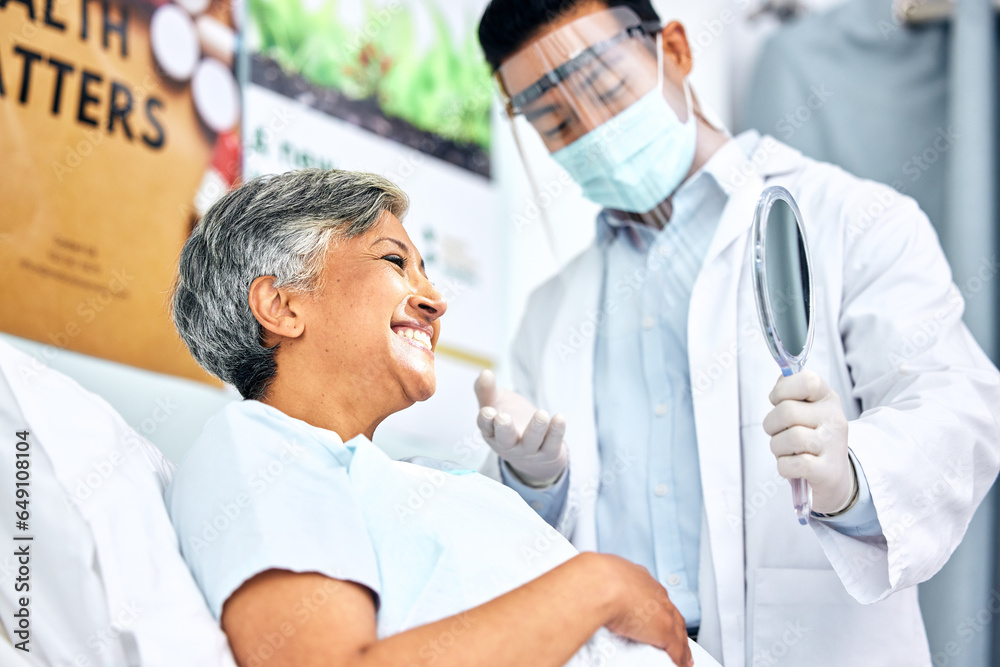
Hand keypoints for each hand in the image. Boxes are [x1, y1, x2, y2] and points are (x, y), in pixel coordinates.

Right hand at [473, 369, 567, 486]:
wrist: (534, 452)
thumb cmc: (511, 421)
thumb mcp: (496, 404)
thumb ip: (487, 390)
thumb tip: (485, 372)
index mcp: (492, 432)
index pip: (486, 427)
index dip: (485, 420)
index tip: (487, 411)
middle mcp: (508, 445)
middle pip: (505, 440)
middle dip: (504, 429)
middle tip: (503, 418)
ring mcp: (528, 451)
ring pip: (531, 442)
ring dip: (536, 429)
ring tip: (541, 414)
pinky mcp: (548, 453)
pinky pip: (552, 444)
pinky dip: (556, 432)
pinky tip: (559, 417)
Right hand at [596, 554, 692, 666]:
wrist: (601, 585)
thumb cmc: (594, 577)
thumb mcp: (594, 576)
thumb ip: (594, 582)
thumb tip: (581, 586)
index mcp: (636, 576)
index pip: (651, 592)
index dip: (654, 604)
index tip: (651, 613)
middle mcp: (652, 591)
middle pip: (669, 610)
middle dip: (672, 623)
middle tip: (674, 636)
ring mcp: (660, 611)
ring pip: (677, 629)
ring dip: (680, 642)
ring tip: (682, 655)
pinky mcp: (664, 630)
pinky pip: (677, 648)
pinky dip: (680, 658)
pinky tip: (681, 664)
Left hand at [763, 371, 853, 513]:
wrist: (833, 478)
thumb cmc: (810, 440)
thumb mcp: (805, 411)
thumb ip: (791, 393)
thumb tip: (782, 377)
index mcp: (828, 399)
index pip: (808, 380)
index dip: (783, 390)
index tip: (778, 401)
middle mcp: (835, 419)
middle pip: (787, 412)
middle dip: (772, 425)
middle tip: (780, 433)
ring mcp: (833, 445)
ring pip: (788, 438)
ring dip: (777, 448)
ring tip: (788, 451)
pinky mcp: (828, 472)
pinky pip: (791, 464)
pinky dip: (784, 467)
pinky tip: (793, 467)